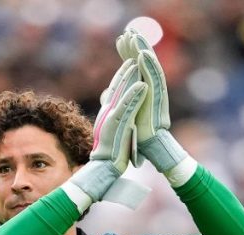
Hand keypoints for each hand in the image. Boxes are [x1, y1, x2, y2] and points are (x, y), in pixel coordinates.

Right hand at [69, 59, 146, 201]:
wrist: (101, 172)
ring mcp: (111, 119)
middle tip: (134, 54)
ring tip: (138, 63)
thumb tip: (115, 120)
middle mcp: (107, 114)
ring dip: (131, 78)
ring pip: (122, 94)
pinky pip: (127, 108)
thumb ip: (113, 125)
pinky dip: (135, 96)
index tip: (129, 63)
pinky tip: (143, 85)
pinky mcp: (117, 126)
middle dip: (126, 70)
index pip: (115, 92)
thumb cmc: (107, 158)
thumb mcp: (111, 136)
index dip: (122, 76)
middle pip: (117, 88)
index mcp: (108, 115)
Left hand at [116, 27, 187, 174]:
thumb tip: (106, 92)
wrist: (137, 152)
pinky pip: (153, 80)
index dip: (126, 53)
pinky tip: (142, 54)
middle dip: (135, 46)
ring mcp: (151, 96)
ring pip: (149, 68)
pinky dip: (149, 66)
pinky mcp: (154, 102)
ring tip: (135, 35)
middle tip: (128, 30)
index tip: (120, 40)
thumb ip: (116, 99)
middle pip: (142, 64)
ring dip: (142, 51)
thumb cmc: (126, 137)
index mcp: (137, 94)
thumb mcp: (117, 113)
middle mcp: (146, 92)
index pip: (132, 68)